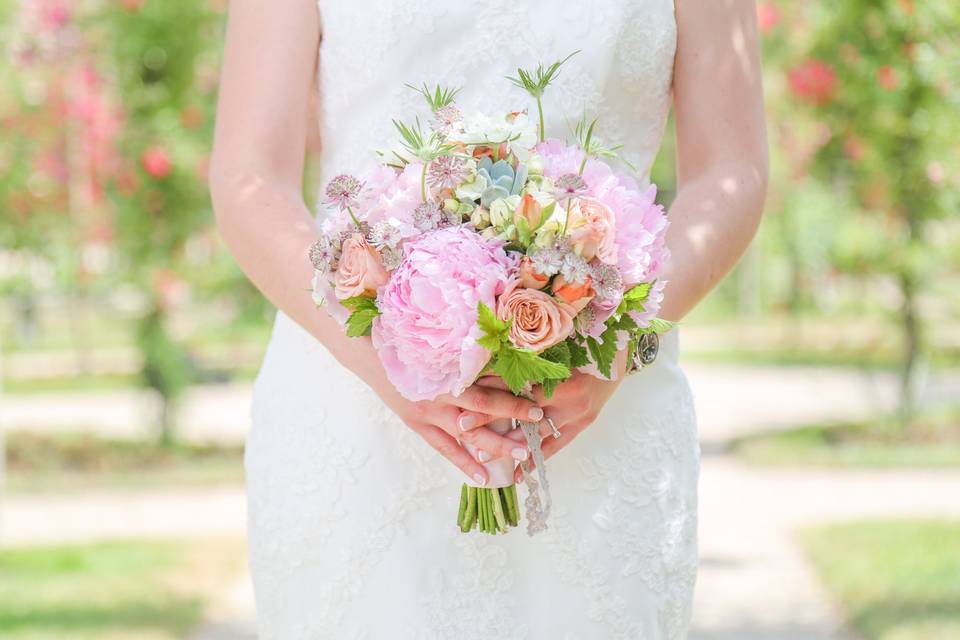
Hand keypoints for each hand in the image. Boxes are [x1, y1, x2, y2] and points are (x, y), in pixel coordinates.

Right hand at [342, 338, 541, 485]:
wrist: (368, 353)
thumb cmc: (408, 343)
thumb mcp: (438, 344)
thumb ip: (467, 353)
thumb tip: (506, 355)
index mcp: (446, 366)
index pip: (486, 376)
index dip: (512, 385)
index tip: (538, 390)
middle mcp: (439, 389)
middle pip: (482, 405)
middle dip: (512, 414)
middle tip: (539, 421)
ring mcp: (427, 409)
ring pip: (467, 431)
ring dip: (495, 444)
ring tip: (521, 456)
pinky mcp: (417, 423)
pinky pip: (444, 447)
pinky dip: (464, 462)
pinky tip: (484, 478)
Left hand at [466, 351, 628, 482]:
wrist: (619, 359)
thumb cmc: (584, 347)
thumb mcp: (558, 347)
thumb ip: (529, 355)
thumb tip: (488, 355)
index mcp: (561, 373)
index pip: (519, 384)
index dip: (491, 391)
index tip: (464, 395)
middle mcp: (569, 397)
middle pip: (522, 410)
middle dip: (491, 419)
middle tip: (462, 427)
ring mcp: (577, 415)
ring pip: (537, 434)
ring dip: (509, 445)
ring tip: (481, 455)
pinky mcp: (582, 426)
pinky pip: (555, 447)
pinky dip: (535, 460)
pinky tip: (516, 473)